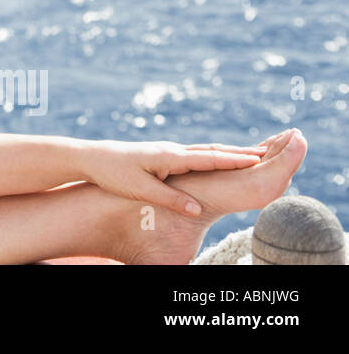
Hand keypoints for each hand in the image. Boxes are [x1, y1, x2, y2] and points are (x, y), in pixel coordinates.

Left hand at [79, 138, 267, 216]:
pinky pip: (196, 155)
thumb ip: (170, 199)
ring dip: (228, 153)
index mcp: (169, 156)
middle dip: (239, 153)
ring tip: (253, 154)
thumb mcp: (141, 189)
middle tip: (267, 153)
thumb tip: (198, 210)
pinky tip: (221, 160)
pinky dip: (214, 156)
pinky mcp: (164, 156)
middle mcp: (172, 150)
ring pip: (205, 152)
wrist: (92, 158)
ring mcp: (169, 152)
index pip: (208, 158)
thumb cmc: (113, 173)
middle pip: (211, 151)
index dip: (234, 160)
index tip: (258, 159)